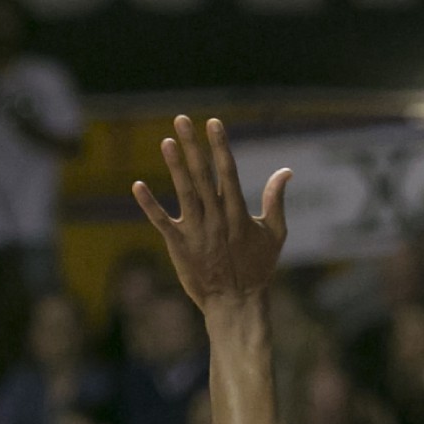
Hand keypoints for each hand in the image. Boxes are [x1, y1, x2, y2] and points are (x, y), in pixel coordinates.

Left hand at [132, 117, 290, 311]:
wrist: (236, 303)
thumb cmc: (258, 268)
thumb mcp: (275, 234)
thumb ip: (277, 201)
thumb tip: (286, 171)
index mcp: (238, 212)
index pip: (228, 171)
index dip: (219, 146)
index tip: (213, 123)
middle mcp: (216, 218)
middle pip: (202, 175)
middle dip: (192, 146)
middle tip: (181, 119)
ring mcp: (196, 231)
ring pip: (183, 193)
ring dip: (174, 166)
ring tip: (165, 141)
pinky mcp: (179, 246)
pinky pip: (161, 222)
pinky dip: (149, 204)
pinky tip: (137, 185)